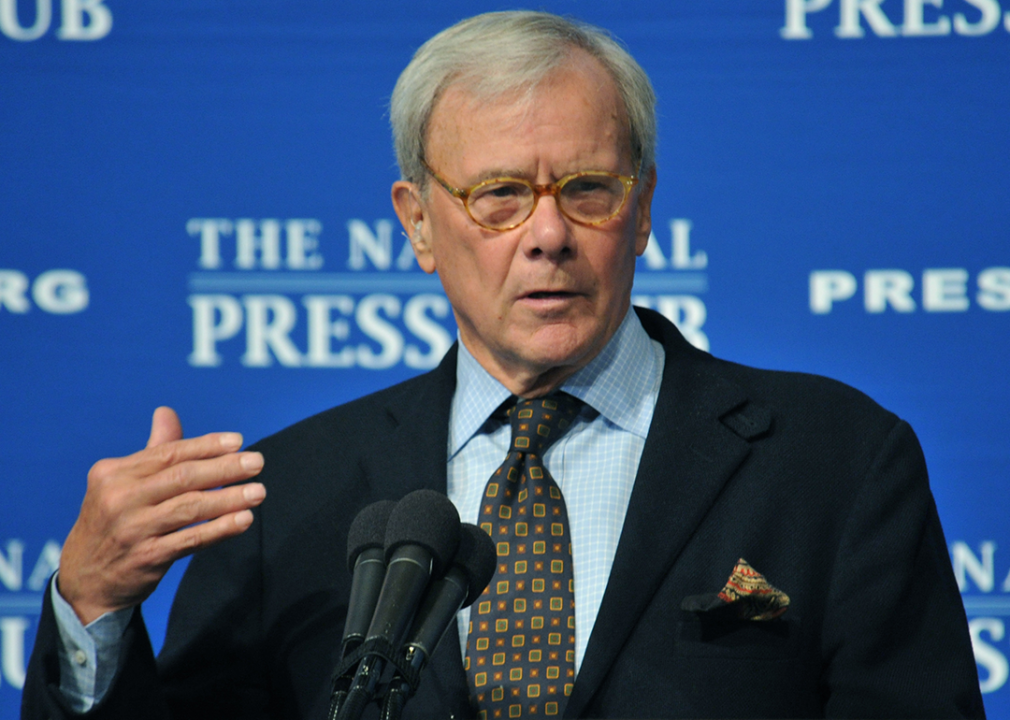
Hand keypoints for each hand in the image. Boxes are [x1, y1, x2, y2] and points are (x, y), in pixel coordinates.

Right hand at [57, 407, 265, 624]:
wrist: (85, 578)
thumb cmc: (114, 521)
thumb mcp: (121, 484)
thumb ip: (153, 451)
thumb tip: (167, 412)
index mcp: (113, 473)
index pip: (168, 453)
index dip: (206, 446)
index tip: (238, 441)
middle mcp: (119, 499)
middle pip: (182, 477)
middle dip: (224, 468)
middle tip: (257, 462)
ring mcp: (132, 530)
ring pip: (190, 508)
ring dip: (229, 498)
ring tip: (258, 492)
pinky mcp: (146, 558)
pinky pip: (191, 540)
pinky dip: (220, 529)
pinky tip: (243, 520)